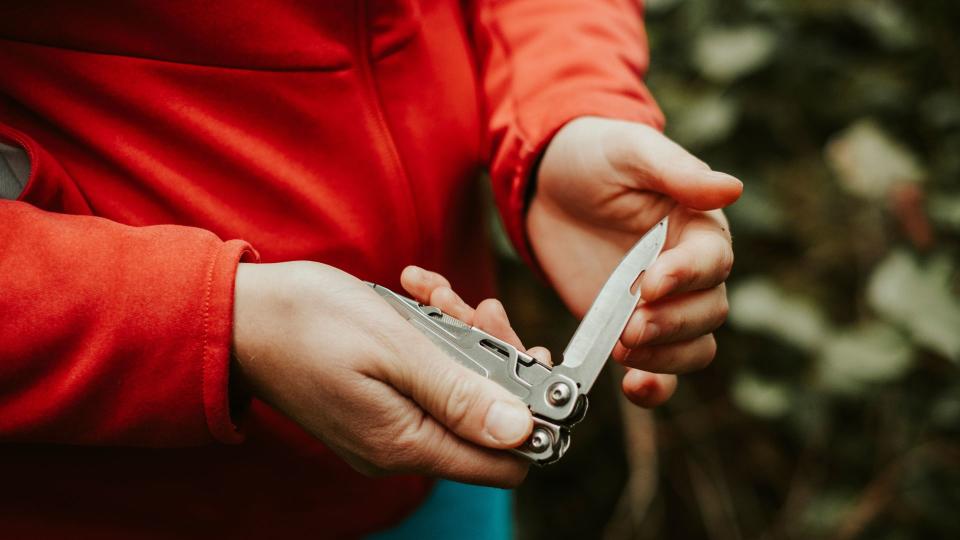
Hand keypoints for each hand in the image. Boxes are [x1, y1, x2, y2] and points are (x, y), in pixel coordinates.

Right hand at [232, 262, 540, 486]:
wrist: (237, 313)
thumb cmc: (306, 322)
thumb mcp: (394, 348)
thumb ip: (460, 394)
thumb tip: (521, 431)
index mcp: (407, 443)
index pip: (505, 459)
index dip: (530, 411)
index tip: (528, 355)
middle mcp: (401, 448)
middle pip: (487, 418)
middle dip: (494, 355)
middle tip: (475, 308)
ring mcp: (388, 428)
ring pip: (459, 388)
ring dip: (461, 335)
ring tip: (434, 294)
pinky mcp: (378, 405)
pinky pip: (428, 377)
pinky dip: (433, 336)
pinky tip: (416, 298)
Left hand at [529, 117, 742, 406]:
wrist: (546, 182)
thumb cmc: (595, 156)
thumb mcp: (631, 152)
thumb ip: (676, 172)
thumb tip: (733, 188)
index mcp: (700, 227)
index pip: (713, 263)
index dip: (686, 277)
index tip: (650, 282)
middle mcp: (690, 272)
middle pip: (708, 314)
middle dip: (671, 323)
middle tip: (629, 323)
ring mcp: (661, 305)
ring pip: (693, 348)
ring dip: (665, 356)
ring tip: (624, 345)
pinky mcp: (630, 328)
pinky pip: (660, 370)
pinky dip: (655, 385)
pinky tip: (633, 386)